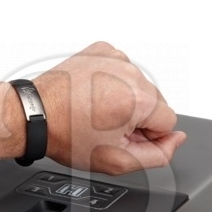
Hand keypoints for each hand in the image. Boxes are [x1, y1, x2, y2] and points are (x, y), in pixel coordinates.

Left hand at [34, 42, 186, 174]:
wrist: (35, 114)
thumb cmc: (66, 136)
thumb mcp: (116, 161)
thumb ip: (157, 155)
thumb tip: (176, 139)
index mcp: (138, 99)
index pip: (169, 122)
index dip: (147, 136)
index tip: (122, 137)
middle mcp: (130, 72)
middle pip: (155, 102)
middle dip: (136, 117)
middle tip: (104, 127)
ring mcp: (115, 57)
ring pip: (138, 86)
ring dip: (124, 99)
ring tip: (94, 110)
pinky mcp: (102, 50)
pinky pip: (121, 70)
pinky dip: (111, 83)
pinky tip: (91, 95)